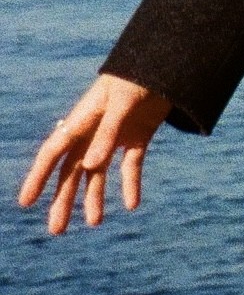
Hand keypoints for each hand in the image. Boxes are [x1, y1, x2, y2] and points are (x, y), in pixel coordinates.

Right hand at [19, 75, 169, 234]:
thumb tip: (90, 167)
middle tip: (56, 231)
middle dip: (63, 199)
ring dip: (94, 197)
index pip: (53, 153)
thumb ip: (108, 133)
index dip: (38, 177)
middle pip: (72, 171)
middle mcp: (94, 131)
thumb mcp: (123, 102)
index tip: (26, 202)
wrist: (167, 63)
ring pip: (98, 173)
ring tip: (95, 223)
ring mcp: (115, 136)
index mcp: (82, 120)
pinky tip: (133, 204)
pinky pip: (130, 166)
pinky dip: (131, 184)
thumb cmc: (138, 76)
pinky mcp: (138, 137)